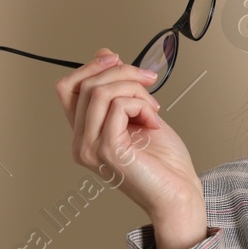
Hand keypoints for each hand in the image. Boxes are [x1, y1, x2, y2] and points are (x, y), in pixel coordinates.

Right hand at [54, 48, 205, 235]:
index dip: (91, 67)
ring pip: (99, 92)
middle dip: (121, 73)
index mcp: (84, 135)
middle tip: (149, 81)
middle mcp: (80, 143)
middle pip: (84, 85)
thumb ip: (119, 89)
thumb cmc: (164, 162)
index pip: (67, 88)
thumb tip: (105, 54)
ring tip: (153, 108)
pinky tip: (153, 121)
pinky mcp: (108, 150)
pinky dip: (140, 105)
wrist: (180, 194)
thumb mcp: (139, 114)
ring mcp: (91, 148)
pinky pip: (117, 106)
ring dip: (134, 89)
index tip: (118, 59)